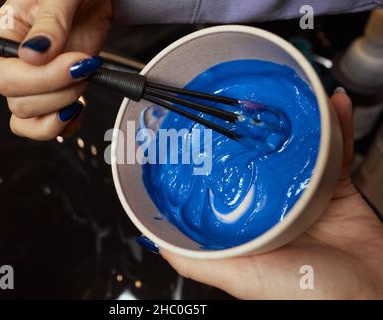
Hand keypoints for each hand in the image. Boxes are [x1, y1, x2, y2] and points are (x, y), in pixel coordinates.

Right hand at [0, 0, 111, 139]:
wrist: (93, 1)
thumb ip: (49, 24)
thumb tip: (32, 56)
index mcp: (3, 39)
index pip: (8, 78)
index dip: (43, 78)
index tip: (75, 61)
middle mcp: (12, 66)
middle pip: (20, 104)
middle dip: (59, 92)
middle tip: (85, 67)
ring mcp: (33, 84)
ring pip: (30, 120)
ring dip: (61, 112)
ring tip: (83, 84)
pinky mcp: (53, 94)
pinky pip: (46, 125)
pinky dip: (64, 125)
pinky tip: (78, 108)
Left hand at [161, 91, 382, 298]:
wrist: (371, 294)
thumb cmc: (305, 293)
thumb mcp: (240, 277)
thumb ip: (195, 261)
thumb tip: (157, 243)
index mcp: (249, 222)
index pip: (224, 183)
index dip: (215, 158)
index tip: (203, 131)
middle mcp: (274, 206)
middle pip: (260, 159)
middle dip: (255, 131)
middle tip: (248, 103)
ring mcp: (305, 195)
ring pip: (297, 149)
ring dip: (296, 121)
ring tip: (290, 96)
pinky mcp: (337, 189)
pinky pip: (337, 150)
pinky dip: (337, 125)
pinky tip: (334, 105)